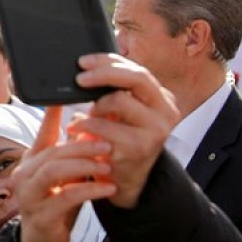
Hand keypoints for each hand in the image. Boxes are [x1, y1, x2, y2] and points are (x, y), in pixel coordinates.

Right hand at [13, 106, 115, 241]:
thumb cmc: (57, 203)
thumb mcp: (67, 175)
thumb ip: (75, 154)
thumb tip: (94, 126)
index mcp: (32, 161)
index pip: (43, 133)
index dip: (52, 115)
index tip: (67, 98)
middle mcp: (25, 175)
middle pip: (53, 152)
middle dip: (83, 146)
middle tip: (108, 144)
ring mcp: (29, 195)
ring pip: (54, 170)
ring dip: (83, 164)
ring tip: (107, 163)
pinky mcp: (40, 214)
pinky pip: (65, 196)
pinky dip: (89, 190)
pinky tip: (108, 188)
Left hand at [71, 53, 179, 208]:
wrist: (126, 180)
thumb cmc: (120, 140)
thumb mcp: (122, 113)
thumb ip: (114, 92)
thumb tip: (87, 69)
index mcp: (162, 99)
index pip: (138, 70)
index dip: (109, 62)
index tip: (84, 62)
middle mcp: (165, 112)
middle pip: (135, 78)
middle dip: (103, 74)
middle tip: (80, 78)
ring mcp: (155, 131)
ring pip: (119, 100)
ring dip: (95, 105)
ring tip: (84, 115)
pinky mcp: (138, 148)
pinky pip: (104, 127)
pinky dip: (85, 126)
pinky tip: (75, 129)